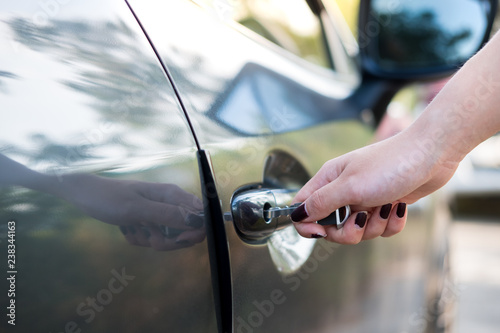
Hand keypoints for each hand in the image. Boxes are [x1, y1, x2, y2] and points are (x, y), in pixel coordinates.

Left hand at [56, 174, 204, 250]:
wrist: (84, 195)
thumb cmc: (109, 197)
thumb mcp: (138, 208)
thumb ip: (168, 215)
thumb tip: (198, 221)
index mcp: (172, 195)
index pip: (200, 216)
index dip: (194, 232)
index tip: (177, 240)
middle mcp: (170, 203)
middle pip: (186, 231)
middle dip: (168, 240)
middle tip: (149, 237)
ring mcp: (159, 213)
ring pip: (169, 237)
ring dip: (150, 240)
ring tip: (134, 229)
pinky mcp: (149, 221)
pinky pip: (153, 238)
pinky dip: (140, 238)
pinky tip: (128, 229)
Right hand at [292, 129, 458, 243]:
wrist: (432, 154)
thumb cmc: (390, 164)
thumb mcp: (350, 186)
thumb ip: (321, 203)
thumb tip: (297, 215)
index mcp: (329, 180)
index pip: (303, 207)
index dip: (307, 225)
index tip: (322, 232)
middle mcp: (344, 190)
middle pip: (332, 227)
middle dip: (349, 231)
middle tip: (362, 219)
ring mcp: (365, 199)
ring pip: (358, 230)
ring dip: (374, 225)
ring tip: (386, 207)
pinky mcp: (384, 205)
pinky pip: (381, 228)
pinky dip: (391, 223)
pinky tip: (399, 207)